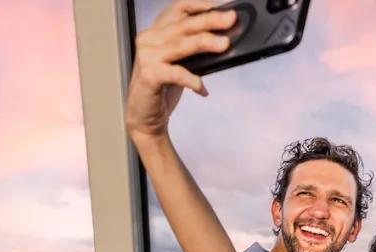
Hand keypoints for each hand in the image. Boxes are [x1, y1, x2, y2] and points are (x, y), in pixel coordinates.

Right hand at [126, 0, 235, 139]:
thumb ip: (194, 50)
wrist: (145, 117)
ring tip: (224, 45)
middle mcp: (150, 40)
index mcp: (157, 33)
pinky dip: (192, 80)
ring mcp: (147, 57)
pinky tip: (203, 89)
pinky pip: (176, 74)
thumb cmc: (163, 89)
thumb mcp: (181, 64)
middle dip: (210, 21)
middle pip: (184, 25)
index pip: (178, 10)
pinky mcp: (149, 76)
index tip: (222, 6)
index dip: (199, 5)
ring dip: (205, 43)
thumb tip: (223, 41)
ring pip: (180, 45)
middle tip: (230, 20)